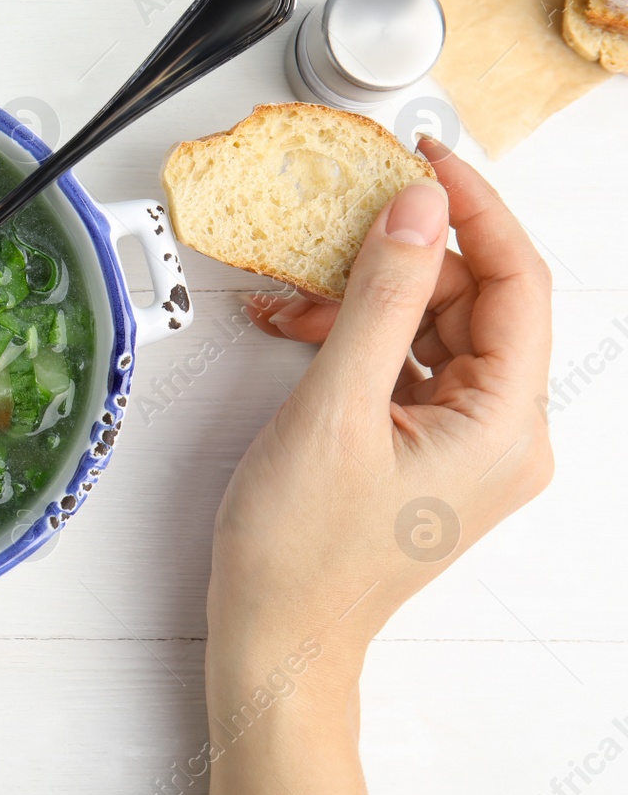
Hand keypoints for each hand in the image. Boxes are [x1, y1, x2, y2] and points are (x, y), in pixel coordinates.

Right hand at [201, 137, 552, 794]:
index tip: (423, 157)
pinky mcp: (431, 453)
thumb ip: (378, 298)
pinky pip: (412, 365)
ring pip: (439, 328)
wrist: (277, 637)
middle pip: (478, 299)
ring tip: (301, 291)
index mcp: (506, 425)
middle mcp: (506, 434)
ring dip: (371, 297)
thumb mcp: (333, 407)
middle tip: (342, 218)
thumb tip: (414, 210)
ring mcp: (471, 446)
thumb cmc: (301, 553)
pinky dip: (361, 339)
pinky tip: (302, 330)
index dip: (474, 207)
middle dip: (405, 255)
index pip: (518, 280)